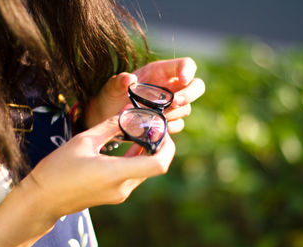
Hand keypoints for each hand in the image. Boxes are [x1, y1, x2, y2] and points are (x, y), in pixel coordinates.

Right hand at [28, 115, 175, 218]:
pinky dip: (137, 160)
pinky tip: (130, 145)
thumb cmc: (57, 169)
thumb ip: (110, 126)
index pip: (159, 165)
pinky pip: (134, 176)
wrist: (42, 200)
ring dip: (147, 152)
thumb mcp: (83, 141)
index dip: (168, 147)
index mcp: (115, 173)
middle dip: (158, 145)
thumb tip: (127, 114)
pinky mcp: (115, 196)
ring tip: (140, 131)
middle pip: (155, 166)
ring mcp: (120, 194)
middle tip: (152, 126)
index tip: (162, 130)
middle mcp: (123, 187)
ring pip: (145, 171)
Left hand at [85, 57, 204, 132]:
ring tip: (152, 116)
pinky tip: (153, 126)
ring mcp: (172, 105)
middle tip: (174, 102)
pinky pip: (178, 124)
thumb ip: (118, 82)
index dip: (188, 70)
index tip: (183, 78)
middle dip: (189, 94)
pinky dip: (168, 127)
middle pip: (196, 86)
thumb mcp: (110, 88)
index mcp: (161, 72)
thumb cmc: (110, 97)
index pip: (185, 64)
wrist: (106, 119)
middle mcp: (170, 87)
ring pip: (186, 108)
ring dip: (173, 113)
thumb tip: (129, 79)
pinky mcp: (169, 121)